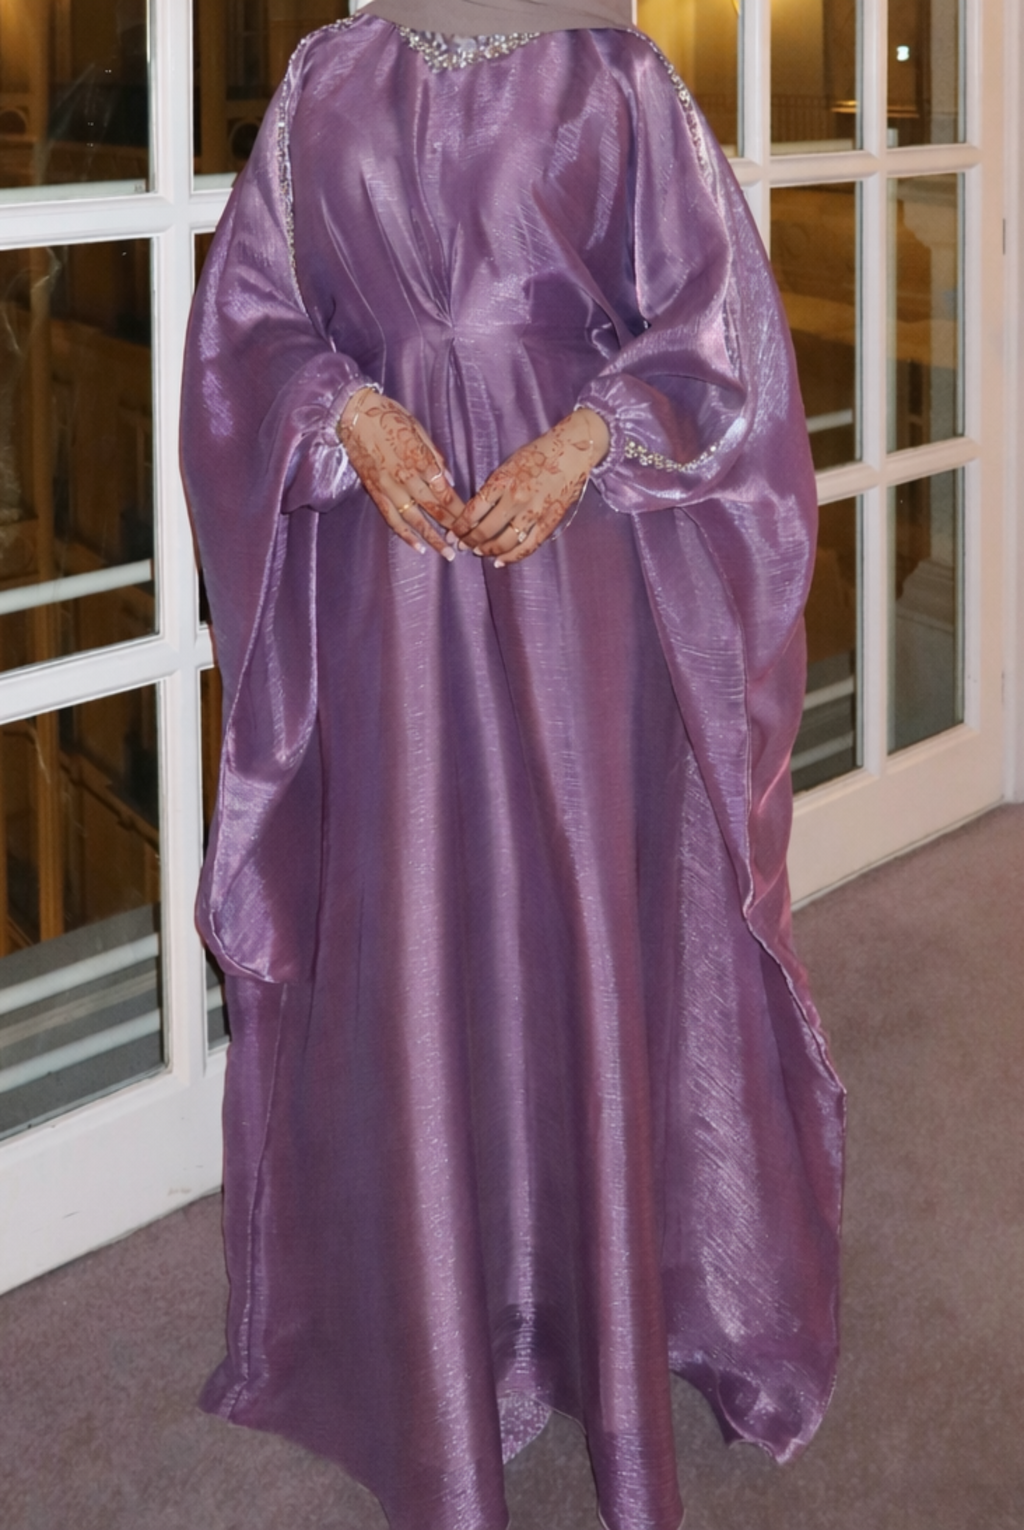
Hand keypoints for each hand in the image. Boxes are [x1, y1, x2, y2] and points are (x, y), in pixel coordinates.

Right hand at [338, 388, 462, 558]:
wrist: (353, 414)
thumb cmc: (388, 416)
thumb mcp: (418, 429)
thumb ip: (434, 456)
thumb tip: (448, 480)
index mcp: (420, 460)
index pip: (445, 493)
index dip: (460, 510)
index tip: (472, 522)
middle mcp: (406, 478)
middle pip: (434, 508)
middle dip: (452, 527)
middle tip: (467, 543)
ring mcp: (389, 487)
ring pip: (415, 519)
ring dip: (432, 538)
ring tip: (446, 554)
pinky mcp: (375, 492)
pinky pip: (392, 518)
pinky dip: (405, 534)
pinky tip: (417, 547)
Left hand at [450, 409, 609, 565]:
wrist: (573, 451)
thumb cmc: (539, 453)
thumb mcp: (508, 463)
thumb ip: (494, 486)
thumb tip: (477, 509)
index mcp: (502, 481)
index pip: (473, 510)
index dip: (460, 526)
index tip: (454, 532)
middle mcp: (516, 498)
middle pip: (485, 530)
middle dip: (469, 541)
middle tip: (462, 545)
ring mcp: (533, 512)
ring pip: (504, 542)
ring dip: (488, 550)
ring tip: (479, 552)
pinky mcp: (549, 521)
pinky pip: (528, 546)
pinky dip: (512, 557)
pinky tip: (500, 561)